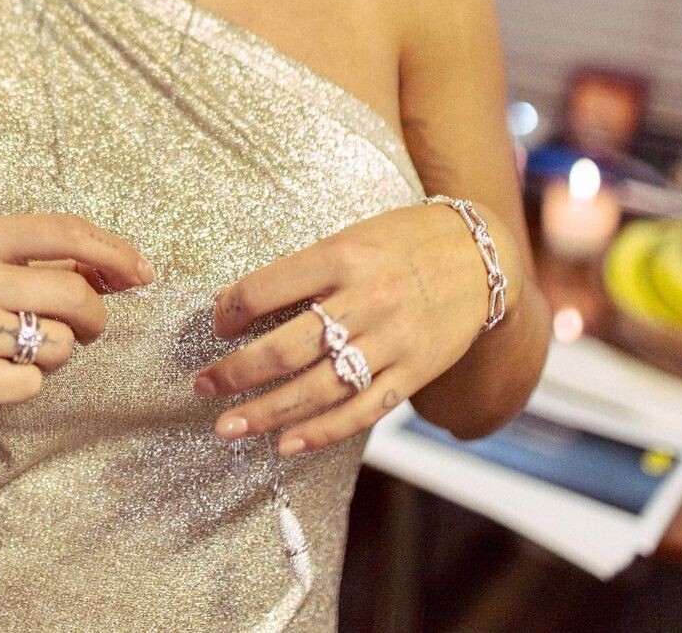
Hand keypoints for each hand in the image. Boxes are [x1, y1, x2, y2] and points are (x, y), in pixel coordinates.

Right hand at [0, 212, 153, 435]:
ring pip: (58, 342)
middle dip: (94, 316)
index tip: (142, 272)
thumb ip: (59, 264)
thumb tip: (129, 269)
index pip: (62, 230)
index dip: (112, 251)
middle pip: (71, 292)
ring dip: (58, 352)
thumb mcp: (0, 269)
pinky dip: (29, 383)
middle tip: (87, 327)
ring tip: (23, 349)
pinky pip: (32, 384)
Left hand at [191, 201, 520, 455]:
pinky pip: (361, 411)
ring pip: (317, 388)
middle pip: (285, 348)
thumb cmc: (402, 242)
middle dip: (235, 373)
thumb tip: (239, 304)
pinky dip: (321, 432)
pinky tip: (285, 444)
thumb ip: (302, 272)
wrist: (479, 255)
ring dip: (266, 413)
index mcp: (340, 256)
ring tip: (228, 427)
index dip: (229, 310)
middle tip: (202, 386)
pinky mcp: (413, 371)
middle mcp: (363, 299)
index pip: (265, 288)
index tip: (215, 324)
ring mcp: (391, 340)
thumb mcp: (349, 238)